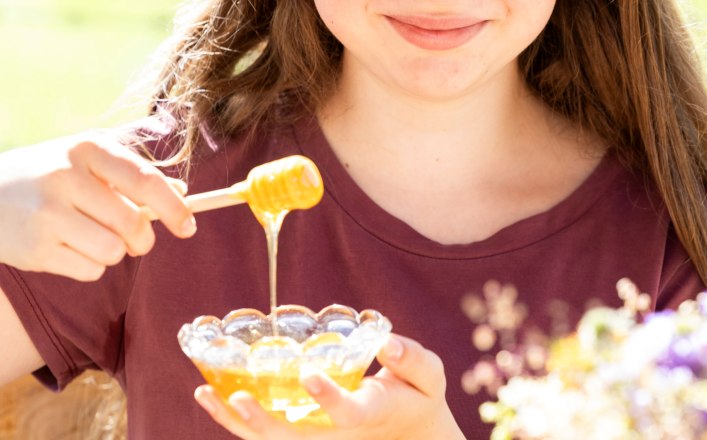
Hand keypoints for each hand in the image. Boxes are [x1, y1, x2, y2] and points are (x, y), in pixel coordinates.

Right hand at [0, 132, 195, 280]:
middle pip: (133, 223)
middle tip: (136, 240)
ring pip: (114, 251)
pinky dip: (90, 266)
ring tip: (91, 237)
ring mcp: (47, 214)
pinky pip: (91, 271)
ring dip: (113, 252)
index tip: (189, 227)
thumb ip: (134, 175)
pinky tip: (68, 247)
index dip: (175, 208)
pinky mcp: (35, 248)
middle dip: (143, 239)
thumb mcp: (87, 162)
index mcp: (87, 149)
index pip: (145, 181)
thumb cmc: (50, 177)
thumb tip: (183, 193)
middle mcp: (65, 177)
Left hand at [194, 334, 465, 439]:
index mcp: (370, 413)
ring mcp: (317, 435)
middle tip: (238, 397)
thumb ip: (413, 360)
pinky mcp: (304, 431)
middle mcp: (336, 433)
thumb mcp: (430, 377)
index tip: (310, 375)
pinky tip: (210, 397)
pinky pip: (266, 431)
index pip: (348, 413)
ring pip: (273, 439)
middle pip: (295, 438)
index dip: (328, 398)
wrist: (407, 432)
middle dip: (264, 423)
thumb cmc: (416, 397)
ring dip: (237, 422)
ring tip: (205, 395)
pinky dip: (236, 419)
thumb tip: (387, 342)